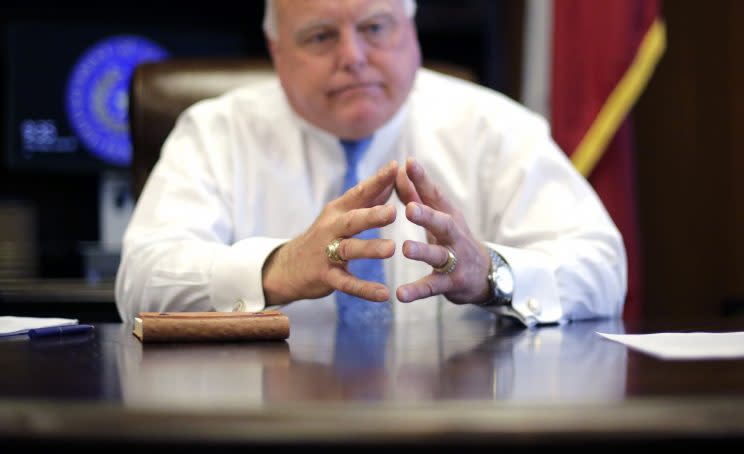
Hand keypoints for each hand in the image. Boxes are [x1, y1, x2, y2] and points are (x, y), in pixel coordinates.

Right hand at [262, 161, 398, 304]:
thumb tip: (393, 174)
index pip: (358, 193)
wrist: (288, 267)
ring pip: (348, 249)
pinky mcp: (326, 277)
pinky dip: (364, 289)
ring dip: (369, 249)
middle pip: (352, 220)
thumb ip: (369, 197)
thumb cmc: (324, 236)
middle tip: (393, 211)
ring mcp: (326, 253)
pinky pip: (347, 283)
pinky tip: (383, 294)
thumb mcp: (342, 214)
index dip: (376, 180)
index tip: (395, 167)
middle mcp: (331, 229)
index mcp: (338, 211)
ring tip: (390, 249)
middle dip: (372, 215)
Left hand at [394, 158, 490, 304]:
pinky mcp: (451, 283)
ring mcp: (454, 260)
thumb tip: (398, 171)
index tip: (409, 163)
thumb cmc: (453, 239)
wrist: (484, 274)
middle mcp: (454, 235)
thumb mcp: (438, 216)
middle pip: (442, 222)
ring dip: (422, 252)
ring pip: (438, 255)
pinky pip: (432, 287)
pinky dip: (416, 291)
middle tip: (410, 208)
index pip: (435, 195)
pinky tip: (400, 294)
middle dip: (427, 215)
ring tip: (406, 249)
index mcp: (448, 216)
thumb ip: (417, 196)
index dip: (423, 179)